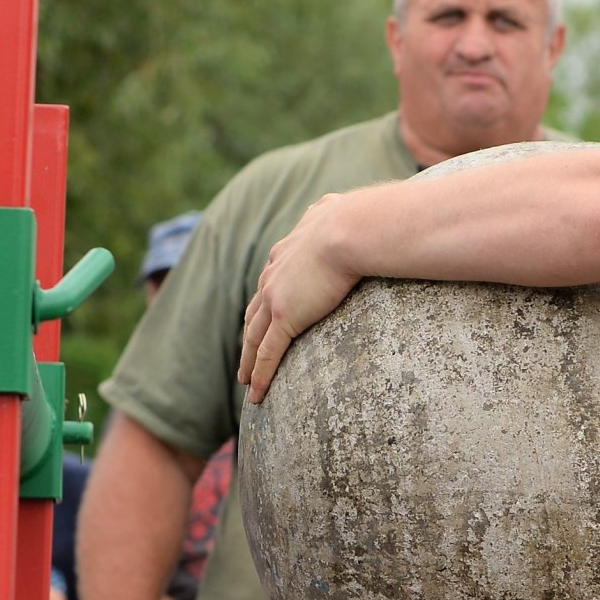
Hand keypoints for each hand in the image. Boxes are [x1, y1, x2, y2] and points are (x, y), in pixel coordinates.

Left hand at [237, 193, 361, 401]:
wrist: (350, 230)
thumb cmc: (354, 220)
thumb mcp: (335, 211)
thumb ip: (328, 213)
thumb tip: (334, 206)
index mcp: (285, 253)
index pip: (269, 285)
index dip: (264, 306)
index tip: (263, 320)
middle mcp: (273, 276)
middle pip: (253, 314)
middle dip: (249, 337)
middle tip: (245, 358)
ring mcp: (275, 298)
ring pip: (254, 338)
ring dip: (248, 361)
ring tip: (246, 381)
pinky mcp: (284, 318)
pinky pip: (268, 354)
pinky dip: (260, 375)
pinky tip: (257, 393)